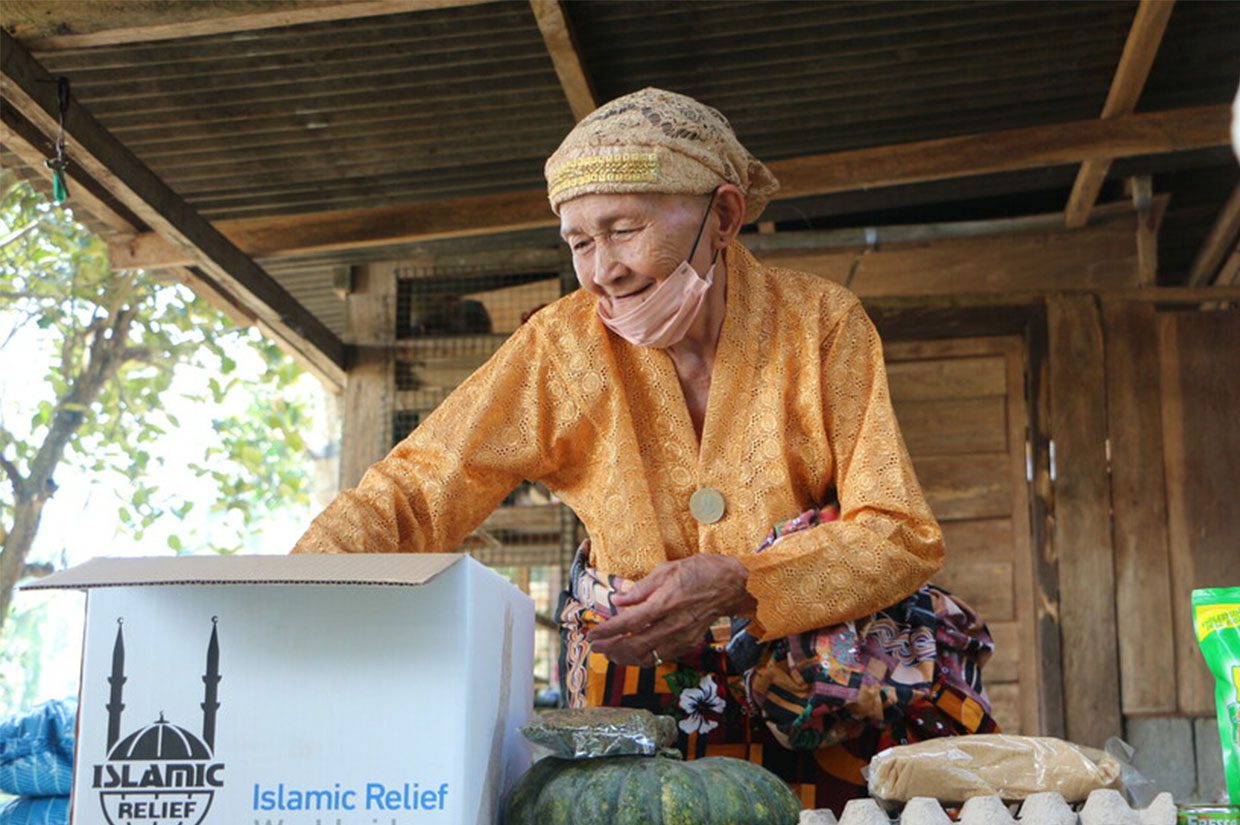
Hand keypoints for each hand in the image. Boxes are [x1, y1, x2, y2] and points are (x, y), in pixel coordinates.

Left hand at [586, 553, 755, 666]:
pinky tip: (635, 652)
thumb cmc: (701, 571)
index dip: (608, 631)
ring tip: (611, 653)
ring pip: (649, 657)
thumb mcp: (667, 570)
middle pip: (636, 646)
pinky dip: (645, 657)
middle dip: (611, 649)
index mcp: (665, 603)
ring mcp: (682, 636)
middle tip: (596, 647)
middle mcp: (673, 624)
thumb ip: (641, 588)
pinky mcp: (689, 643)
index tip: (592, 634)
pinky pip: (662, 656)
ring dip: (626, 658)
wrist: (733, 585)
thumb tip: (618, 599)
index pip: (629, 622)